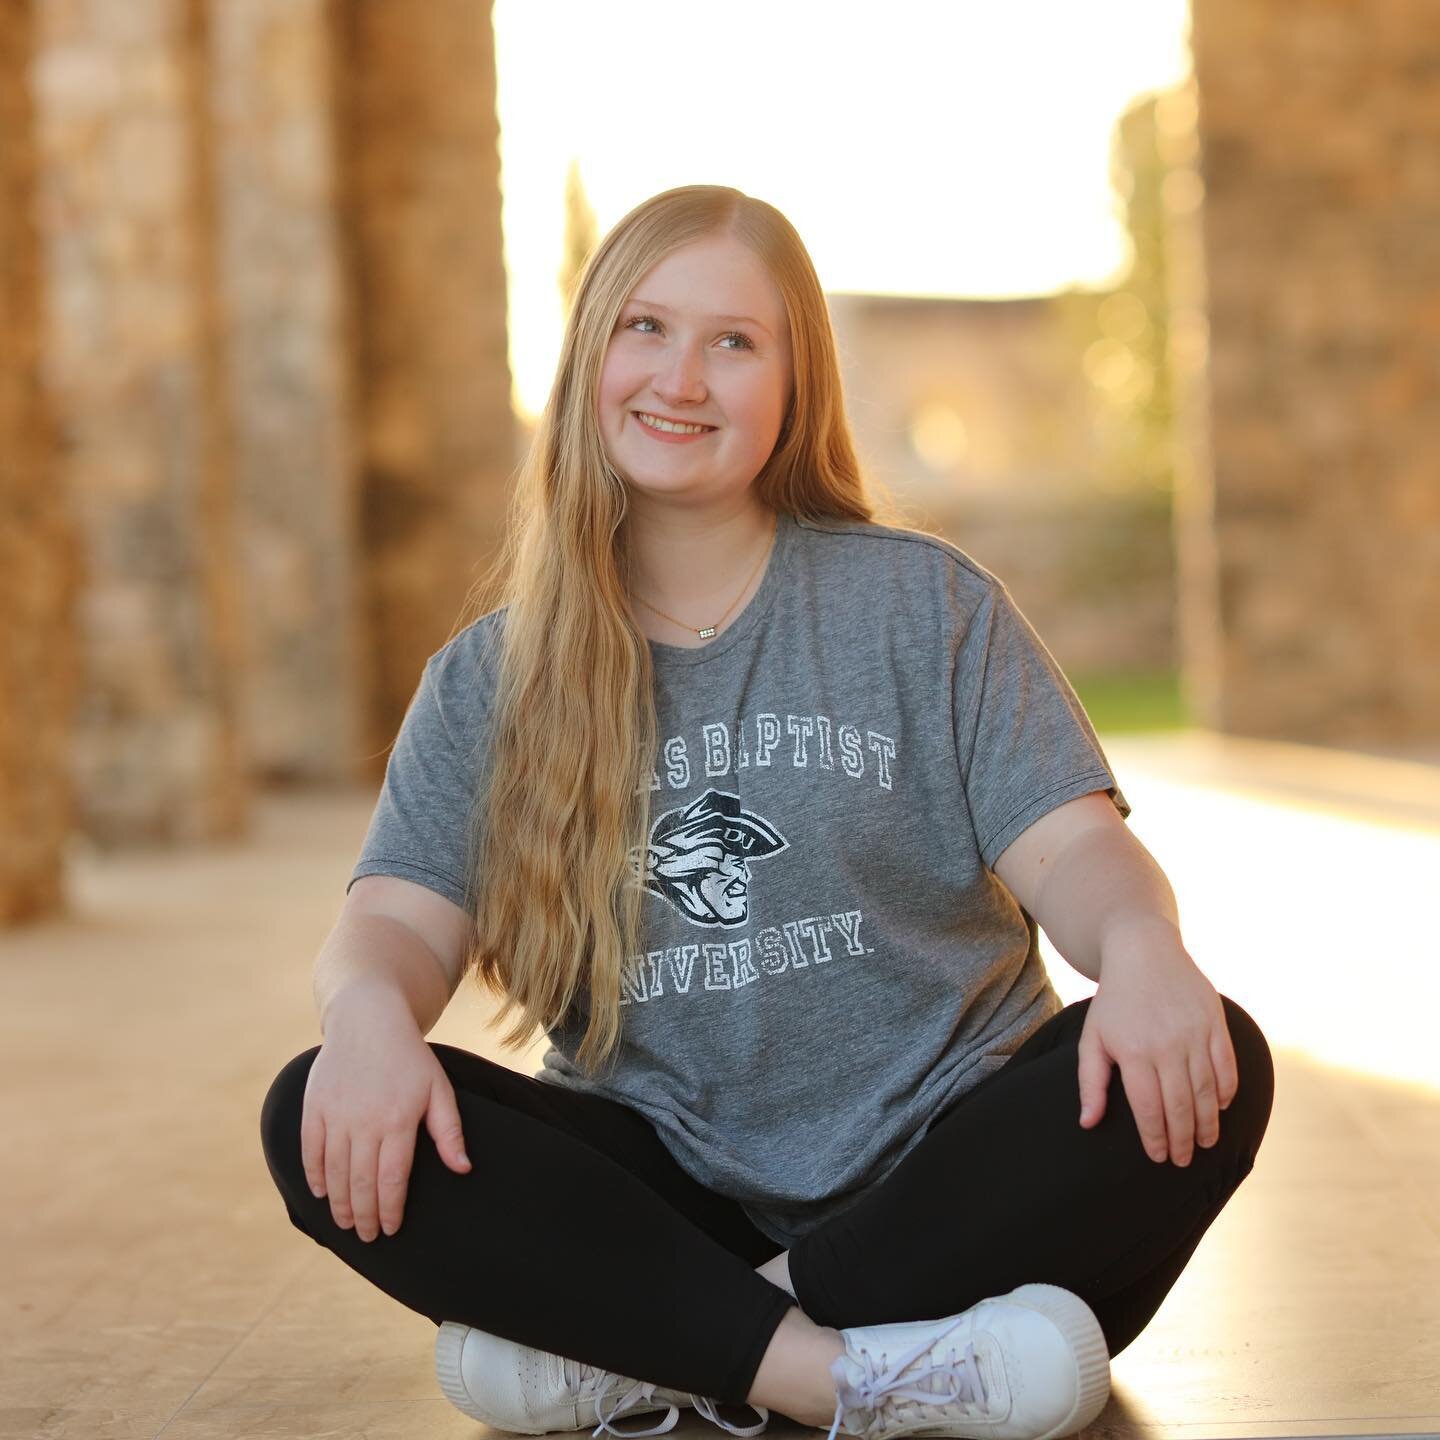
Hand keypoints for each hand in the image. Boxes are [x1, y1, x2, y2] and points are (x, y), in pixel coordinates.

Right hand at [301, 1006, 471, 1240]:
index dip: (391, 1209)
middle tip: (367, 1237)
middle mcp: (364, 1121)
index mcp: (398, 1120)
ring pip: (334, 1172)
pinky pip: (310, 1151)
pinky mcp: (314, 1106)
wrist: (368, 1020)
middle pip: (361, 1182)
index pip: (392, 1179)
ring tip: (345, 1224)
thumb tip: (464, 1169)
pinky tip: (321, 1193)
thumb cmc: (409, 1059)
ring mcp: (336, 1114)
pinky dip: (314, 1175)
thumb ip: (449, 1131)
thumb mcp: (438, 1089)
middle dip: (364, 1216)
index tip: (392, 1229)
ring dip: (339, 1203)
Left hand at [1076, 920, 1238, 1166]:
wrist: (1144, 953)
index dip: (1156, 1137)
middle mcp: (1166, 1045)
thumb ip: (1091, 1082)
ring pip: (1207, 1091)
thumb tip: (1088, 1123)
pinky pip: (1226, 1066)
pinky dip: (1226, 1090)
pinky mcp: (1214, 1023)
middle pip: (1181, 1105)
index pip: (1149, 1108)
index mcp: (1133, 1052)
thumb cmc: (1115, 1002)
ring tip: (1206, 1143)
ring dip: (1208, 1122)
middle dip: (1184, 1139)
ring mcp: (1194, 1033)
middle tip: (1185, 1161)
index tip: (1160, 1157)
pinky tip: (1220, 1107)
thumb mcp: (1093, 1038)